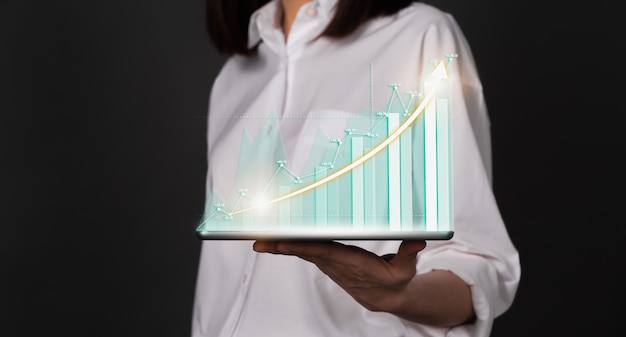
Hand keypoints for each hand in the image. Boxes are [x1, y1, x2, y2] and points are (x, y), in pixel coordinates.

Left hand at [252, 240, 426, 312]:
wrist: (383, 297)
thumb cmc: (393, 281)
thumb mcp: (406, 270)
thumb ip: (410, 253)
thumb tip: (417, 240)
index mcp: (352, 263)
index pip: (324, 252)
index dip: (304, 245)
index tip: (284, 241)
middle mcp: (335, 262)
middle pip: (304, 250)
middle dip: (281, 245)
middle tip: (259, 239)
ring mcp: (328, 262)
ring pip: (300, 250)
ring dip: (278, 244)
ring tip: (257, 238)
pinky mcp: (326, 259)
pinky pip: (303, 249)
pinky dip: (286, 243)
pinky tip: (270, 239)